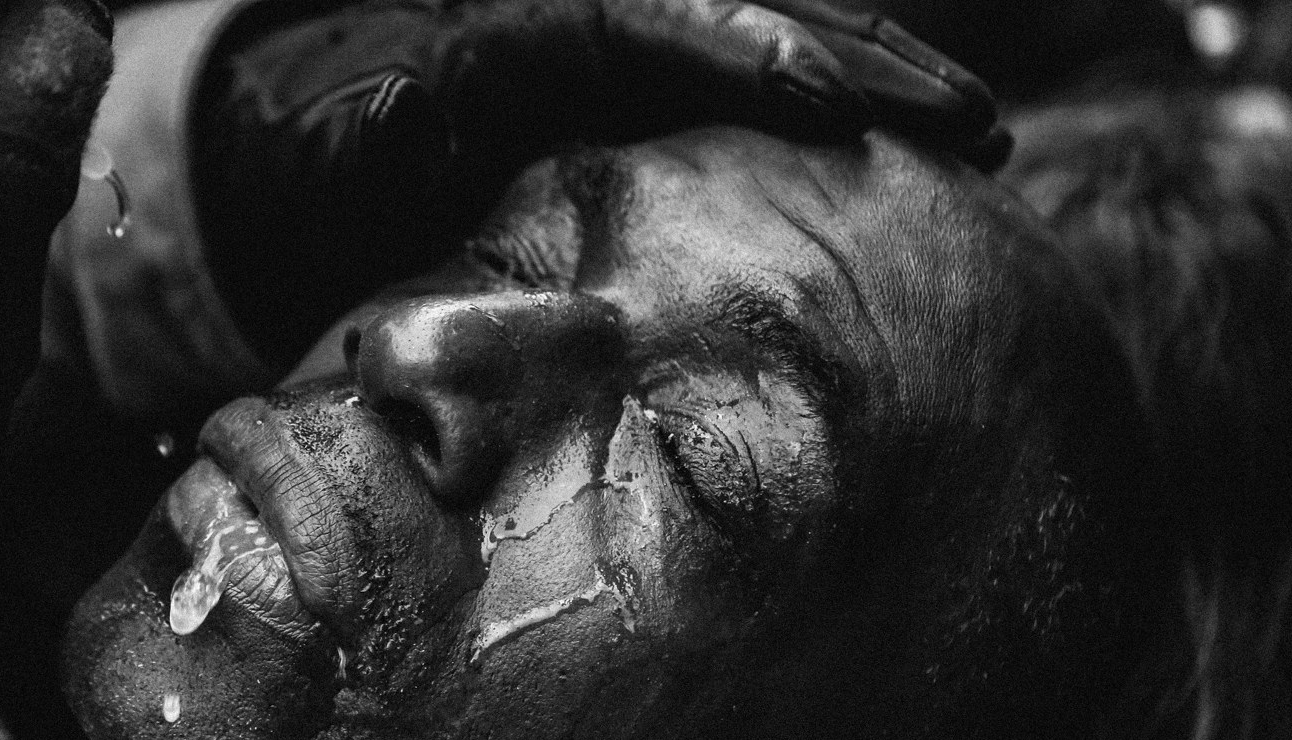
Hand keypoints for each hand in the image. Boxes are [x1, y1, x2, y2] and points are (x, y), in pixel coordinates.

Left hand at [195, 0, 1005, 364]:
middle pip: (745, 13)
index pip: (651, 21)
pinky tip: (916, 151)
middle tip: (968, 122)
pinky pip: (757, 87)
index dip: (745, 52)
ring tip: (979, 134)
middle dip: (860, 58)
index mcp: (526, 31)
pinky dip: (837, 108)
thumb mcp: (332, 160)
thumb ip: (373, 139)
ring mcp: (630, 55)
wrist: (312, 161)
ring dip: (877, 78)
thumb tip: (405, 111)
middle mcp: (594, 23)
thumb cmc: (320, 172)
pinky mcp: (648, 93)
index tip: (832, 99)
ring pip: (773, 40)